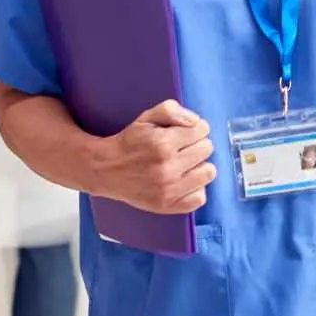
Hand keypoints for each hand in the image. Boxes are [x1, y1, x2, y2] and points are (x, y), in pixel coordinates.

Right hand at [95, 100, 215, 214]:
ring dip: (200, 165)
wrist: (106, 169)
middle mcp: (167, 168)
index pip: (202, 130)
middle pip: (207, 149)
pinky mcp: (168, 206)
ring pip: (209, 172)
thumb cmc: (130, 141)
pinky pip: (200, 198)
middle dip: (197, 144)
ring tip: (186, 164)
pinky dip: (195, 188)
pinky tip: (184, 181)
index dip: (195, 128)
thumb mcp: (146, 117)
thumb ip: (171, 110)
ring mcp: (169, 189)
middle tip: (183, 147)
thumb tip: (195, 121)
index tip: (185, 132)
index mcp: (163, 143)